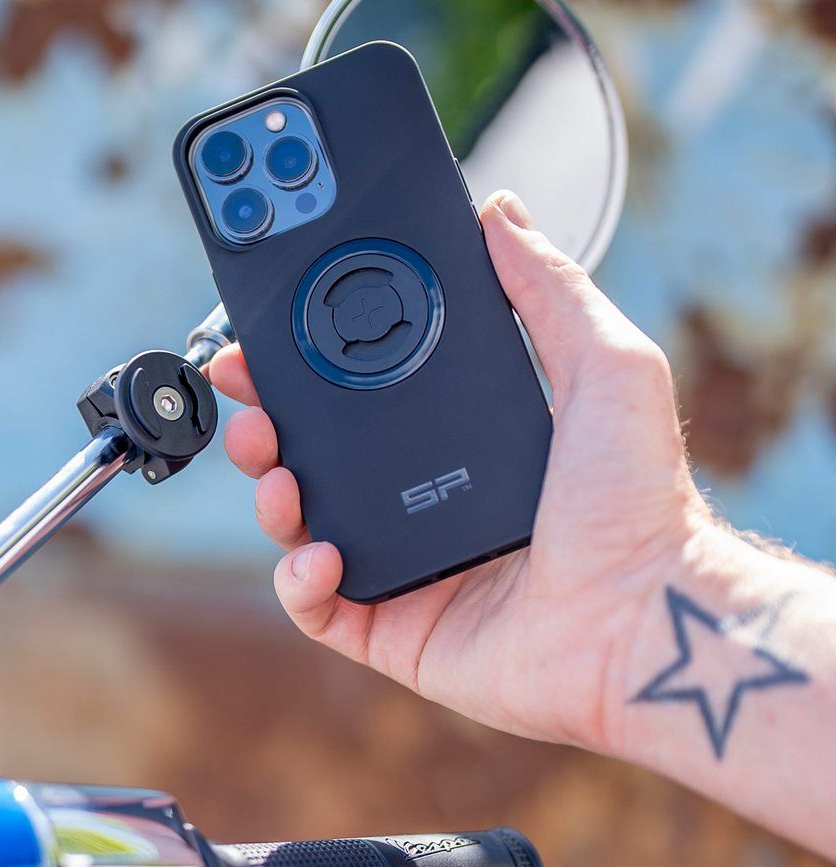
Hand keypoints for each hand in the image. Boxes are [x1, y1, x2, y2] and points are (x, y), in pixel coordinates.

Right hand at [210, 191, 708, 753]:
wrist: (644, 621)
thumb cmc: (639, 504)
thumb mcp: (605, 366)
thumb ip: (548, 288)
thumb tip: (501, 213)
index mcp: (462, 441)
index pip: (364, 395)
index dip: (309, 365)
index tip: (273, 336)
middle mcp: (426, 500)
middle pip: (317, 456)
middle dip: (267, 423)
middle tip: (248, 398)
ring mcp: (406, 565)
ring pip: (302, 526)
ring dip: (268, 493)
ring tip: (275, 472)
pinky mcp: (395, 626)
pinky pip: (319, 606)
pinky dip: (298, 580)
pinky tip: (322, 556)